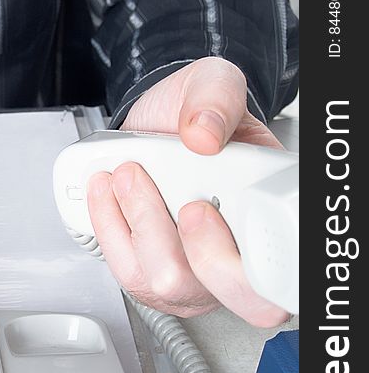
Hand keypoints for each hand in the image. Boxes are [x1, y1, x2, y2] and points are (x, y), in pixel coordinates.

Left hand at [87, 57, 287, 326]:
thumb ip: (216, 99)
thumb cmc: (193, 115)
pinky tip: (104, 193)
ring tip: (123, 175)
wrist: (155, 123)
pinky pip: (128, 272)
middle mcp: (232, 254)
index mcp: (266, 213)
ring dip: (135, 224)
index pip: (269, 273)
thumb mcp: (211, 84)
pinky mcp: (149, 273)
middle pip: (212, 288)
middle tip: (152, 187)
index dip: (235, 257)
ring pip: (164, 282)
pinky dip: (109, 228)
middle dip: (175, 239)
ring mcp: (191, 272)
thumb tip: (204, 134)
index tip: (197, 209)